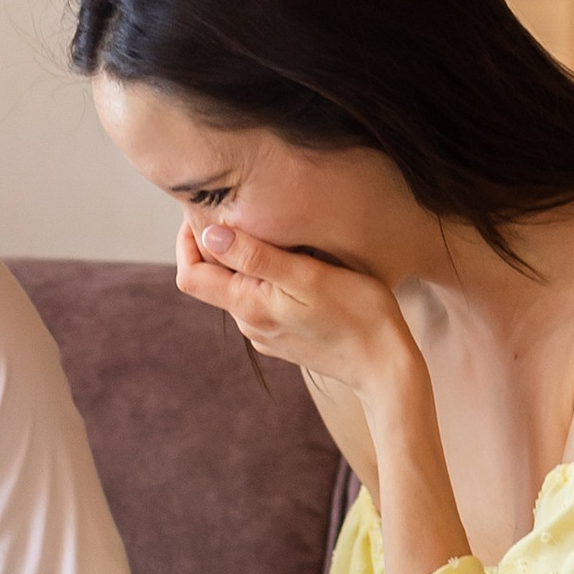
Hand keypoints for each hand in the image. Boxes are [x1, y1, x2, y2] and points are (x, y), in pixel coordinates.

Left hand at [175, 217, 416, 406]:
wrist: (386, 365)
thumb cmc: (357, 314)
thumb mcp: (307, 276)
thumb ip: (256, 257)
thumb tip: (209, 234)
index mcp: (248, 306)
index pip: (190, 275)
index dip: (187, 241)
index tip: (205, 212)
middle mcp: (250, 324)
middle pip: (212, 280)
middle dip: (217, 245)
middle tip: (237, 208)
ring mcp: (266, 334)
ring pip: (238, 289)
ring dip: (244, 261)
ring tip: (270, 231)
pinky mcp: (284, 338)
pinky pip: (261, 301)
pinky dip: (265, 278)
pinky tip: (293, 264)